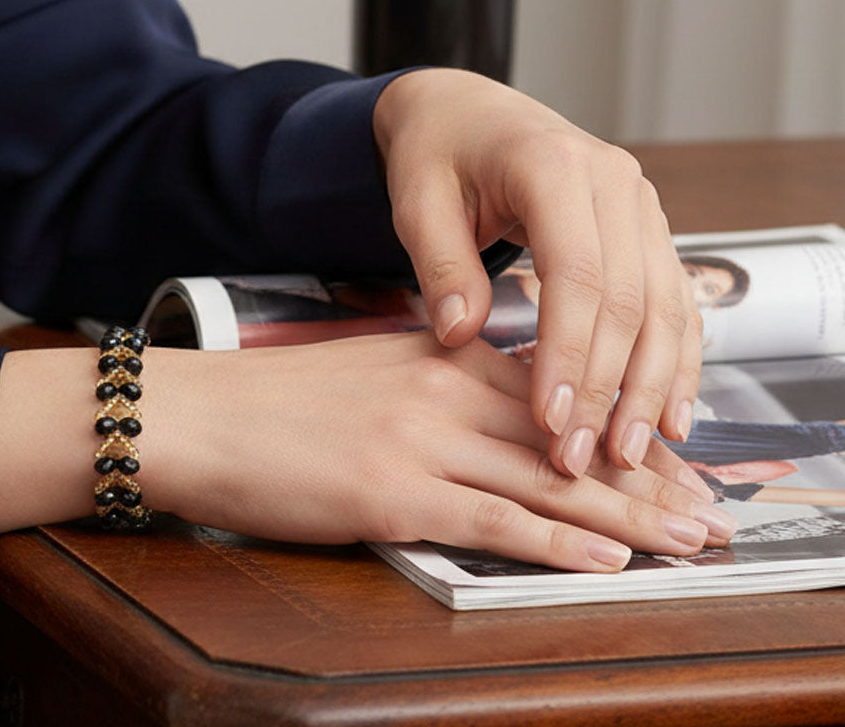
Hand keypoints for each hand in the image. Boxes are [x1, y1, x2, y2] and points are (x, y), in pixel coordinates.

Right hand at [143, 333, 733, 571]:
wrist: (203, 414)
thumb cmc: (279, 399)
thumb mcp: (372, 368)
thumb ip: (437, 381)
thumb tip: (494, 410)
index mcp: (438, 352)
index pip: (552, 388)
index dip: (618, 424)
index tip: (666, 452)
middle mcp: (440, 387)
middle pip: (565, 433)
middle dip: (643, 472)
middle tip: (705, 502)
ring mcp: (420, 440)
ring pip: (546, 478)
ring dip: (626, 513)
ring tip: (685, 536)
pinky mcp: (394, 493)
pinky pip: (495, 520)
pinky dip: (559, 542)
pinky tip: (606, 557)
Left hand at [372, 69, 702, 475]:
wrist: (465, 110)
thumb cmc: (437, 152)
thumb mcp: (418, 201)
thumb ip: (441, 265)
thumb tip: (461, 335)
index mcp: (554, 165)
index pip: (578, 275)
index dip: (569, 355)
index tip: (551, 422)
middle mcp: (614, 181)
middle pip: (629, 300)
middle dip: (610, 387)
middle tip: (584, 458)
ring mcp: (639, 203)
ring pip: (665, 306)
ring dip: (652, 385)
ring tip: (631, 454)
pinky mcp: (645, 228)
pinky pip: (673, 300)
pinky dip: (676, 359)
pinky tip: (668, 413)